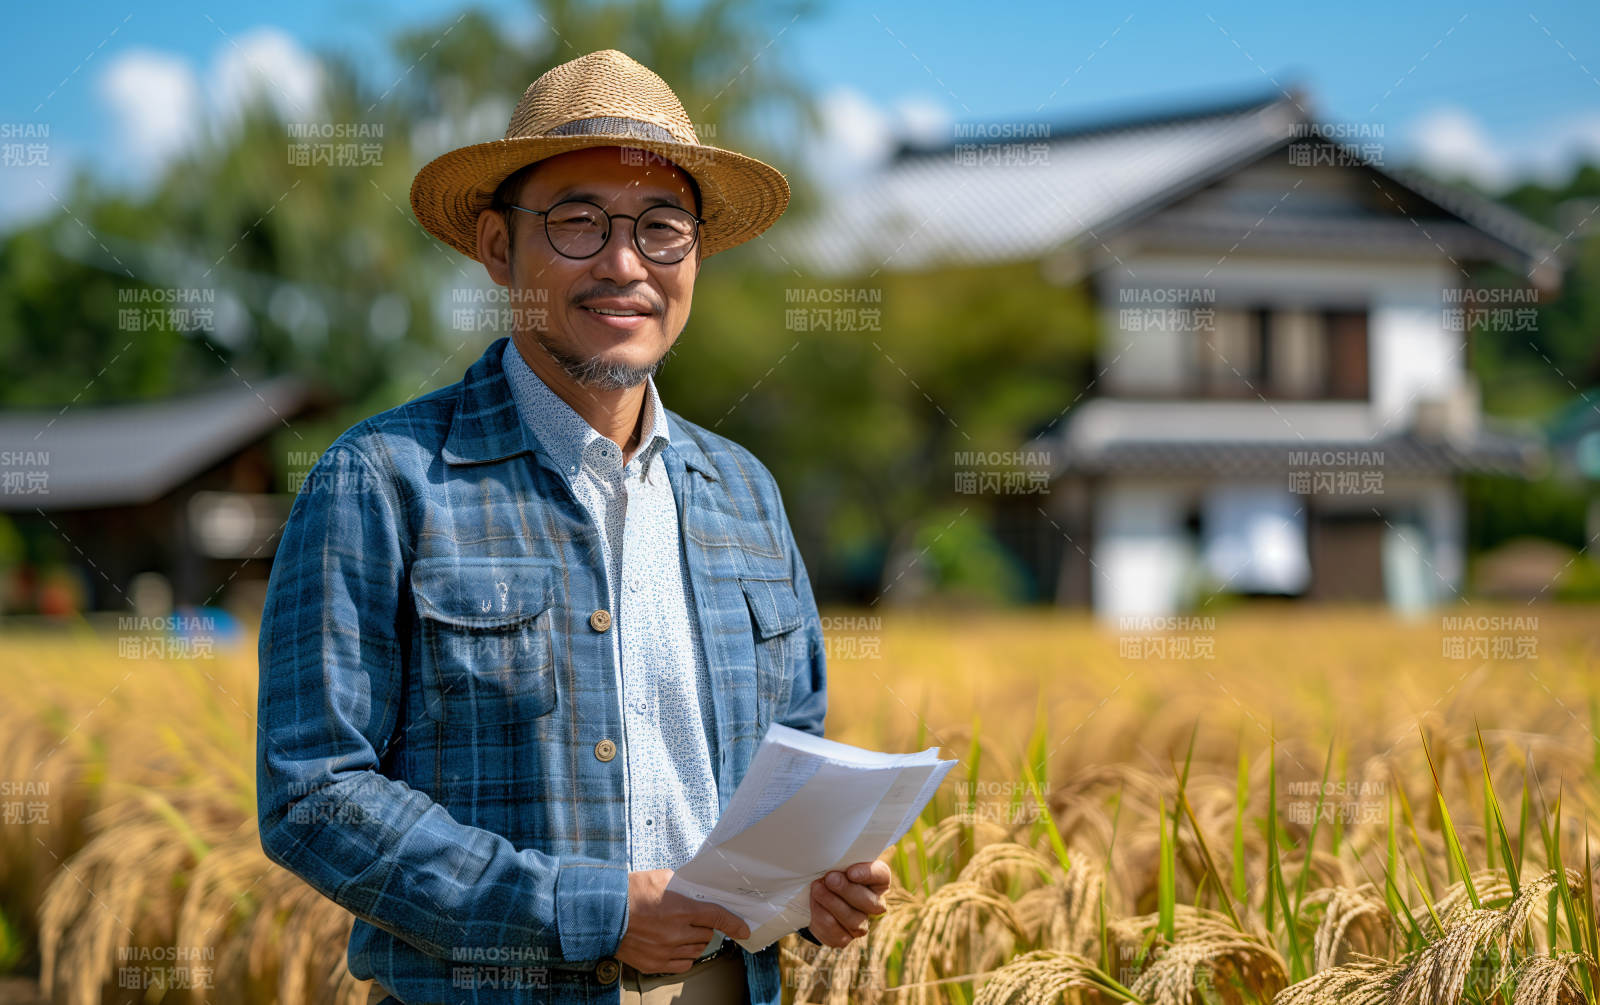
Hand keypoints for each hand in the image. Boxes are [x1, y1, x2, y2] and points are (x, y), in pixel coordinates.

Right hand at [615, 869, 750, 974]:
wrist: (601, 912)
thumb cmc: (629, 893)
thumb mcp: (660, 878)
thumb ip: (683, 886)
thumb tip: (698, 891)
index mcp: (680, 909)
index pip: (717, 917)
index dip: (734, 924)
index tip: (743, 930)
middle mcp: (675, 933)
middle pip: (707, 935)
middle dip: (704, 927)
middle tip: (693, 920)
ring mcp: (665, 951)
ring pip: (696, 951)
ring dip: (694, 942)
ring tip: (680, 932)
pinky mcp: (654, 964)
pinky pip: (681, 965)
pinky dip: (683, 956)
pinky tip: (675, 946)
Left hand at [808, 860, 890, 947]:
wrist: (814, 898)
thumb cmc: (829, 875)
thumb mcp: (836, 864)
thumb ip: (840, 863)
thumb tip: (834, 867)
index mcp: (876, 881)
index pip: (882, 876)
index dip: (868, 874)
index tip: (850, 872)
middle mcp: (874, 904)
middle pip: (870, 903)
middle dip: (847, 890)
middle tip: (830, 879)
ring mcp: (861, 924)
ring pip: (853, 920)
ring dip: (832, 903)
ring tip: (817, 889)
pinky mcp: (845, 938)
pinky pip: (836, 931)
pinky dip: (822, 915)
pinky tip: (815, 903)